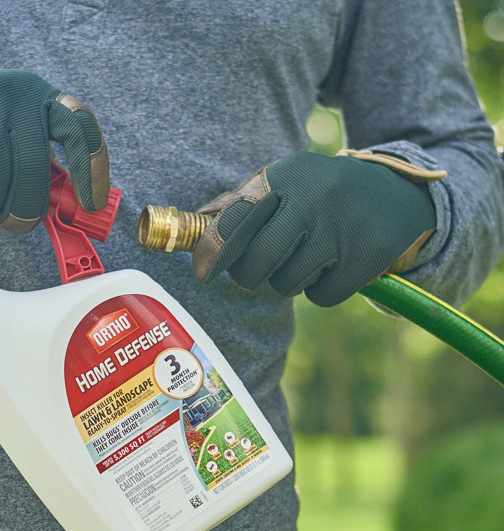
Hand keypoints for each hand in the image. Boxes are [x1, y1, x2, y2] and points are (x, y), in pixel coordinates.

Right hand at [0, 46, 108, 232]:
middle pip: (32, 169)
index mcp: (37, 96)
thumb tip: (69, 208)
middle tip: (14, 223)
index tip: (89, 203)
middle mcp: (12, 93)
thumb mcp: (8, 135)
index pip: (79, 128)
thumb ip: (36, 161)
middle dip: (24, 209)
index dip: (91, 168)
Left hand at [191, 151, 442, 305]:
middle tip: (255, 271)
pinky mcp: (368, 254)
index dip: (213, 250)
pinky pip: (322, 296)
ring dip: (288, 281)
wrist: (396, 193)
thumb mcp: (283, 182)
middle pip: (257, 262)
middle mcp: (313, 197)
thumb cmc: (319, 193)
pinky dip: (322, 290)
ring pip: (287, 284)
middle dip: (248, 275)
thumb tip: (193, 224)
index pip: (236, 219)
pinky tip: (333, 267)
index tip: (203, 272)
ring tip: (306, 257)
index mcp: (285, 175)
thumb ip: (238, 203)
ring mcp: (343, 226)